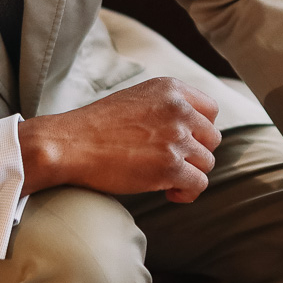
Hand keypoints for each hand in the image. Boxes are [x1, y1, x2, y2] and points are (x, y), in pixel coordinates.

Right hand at [18, 77, 221, 201]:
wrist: (70, 144)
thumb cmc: (96, 126)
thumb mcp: (136, 98)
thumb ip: (166, 107)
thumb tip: (192, 130)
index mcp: (171, 89)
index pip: (210, 110)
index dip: (200, 131)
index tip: (184, 142)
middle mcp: (178, 110)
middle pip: (212, 139)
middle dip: (195, 154)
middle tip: (172, 164)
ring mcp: (176, 138)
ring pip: (207, 163)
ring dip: (189, 174)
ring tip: (167, 179)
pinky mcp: (170, 166)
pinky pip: (199, 184)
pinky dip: (187, 192)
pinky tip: (169, 193)